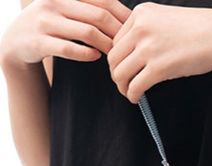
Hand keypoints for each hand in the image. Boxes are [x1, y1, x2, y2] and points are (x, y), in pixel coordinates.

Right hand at [0, 0, 130, 68]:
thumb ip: (90, 9)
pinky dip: (86, 54)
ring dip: (106, 45)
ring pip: (87, 32)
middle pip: (98, 16)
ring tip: (114, 54)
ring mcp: (45, 21)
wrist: (17, 40)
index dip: (122, 15)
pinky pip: (69, 48)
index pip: (103, 0)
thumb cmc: (52, 25)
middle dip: (118, 32)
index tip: (136, 30)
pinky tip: (96, 57)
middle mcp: (54, 2)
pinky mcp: (39, 41)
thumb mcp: (68, 9)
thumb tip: (129, 18)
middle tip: (129, 46)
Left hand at [107, 2, 211, 102]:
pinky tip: (136, 98)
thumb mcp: (169, 19)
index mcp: (142, 13)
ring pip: (120, 72)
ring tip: (129, 92)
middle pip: (114, 56)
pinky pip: (134, 85)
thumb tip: (138, 52)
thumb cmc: (203, 30)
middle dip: (116, 73)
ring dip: (122, 86)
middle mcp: (140, 28)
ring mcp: (148, 48)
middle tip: (124, 83)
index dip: (119, 57)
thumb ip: (150, 29)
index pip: (117, 38)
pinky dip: (131, 95)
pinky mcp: (158, 68)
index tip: (125, 67)